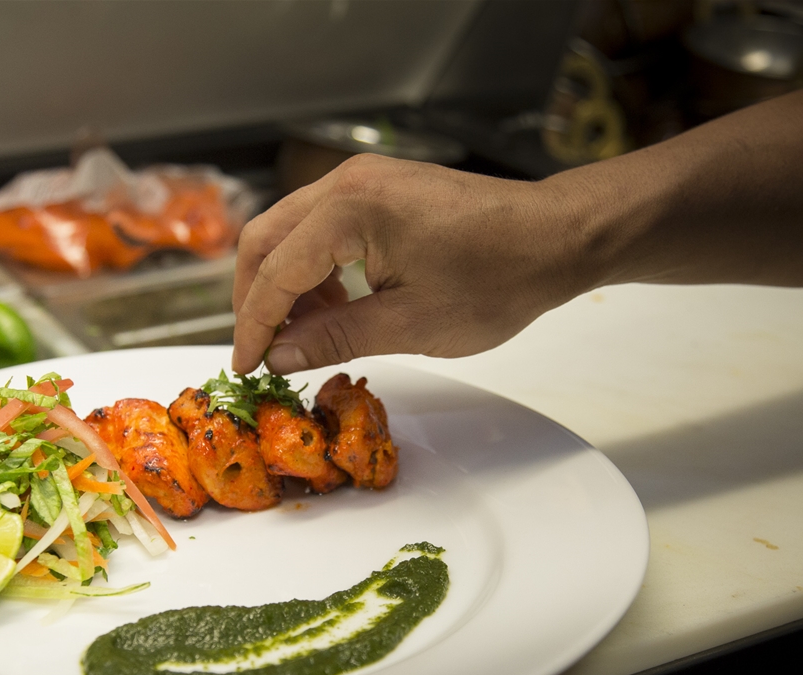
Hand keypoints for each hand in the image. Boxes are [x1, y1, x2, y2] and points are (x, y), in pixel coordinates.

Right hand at [232, 154, 594, 373]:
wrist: (558, 237)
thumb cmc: (498, 279)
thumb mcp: (410, 324)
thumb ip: (334, 337)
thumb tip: (280, 355)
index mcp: (350, 210)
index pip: (275, 272)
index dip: (254, 326)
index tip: (245, 368)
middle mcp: (347, 181)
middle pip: (265, 238)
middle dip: (254, 299)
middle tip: (261, 351)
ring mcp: (364, 179)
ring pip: (289, 230)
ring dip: (284, 282)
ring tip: (304, 334)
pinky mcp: (381, 187)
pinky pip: (321, 224)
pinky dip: (313, 266)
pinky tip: (335, 304)